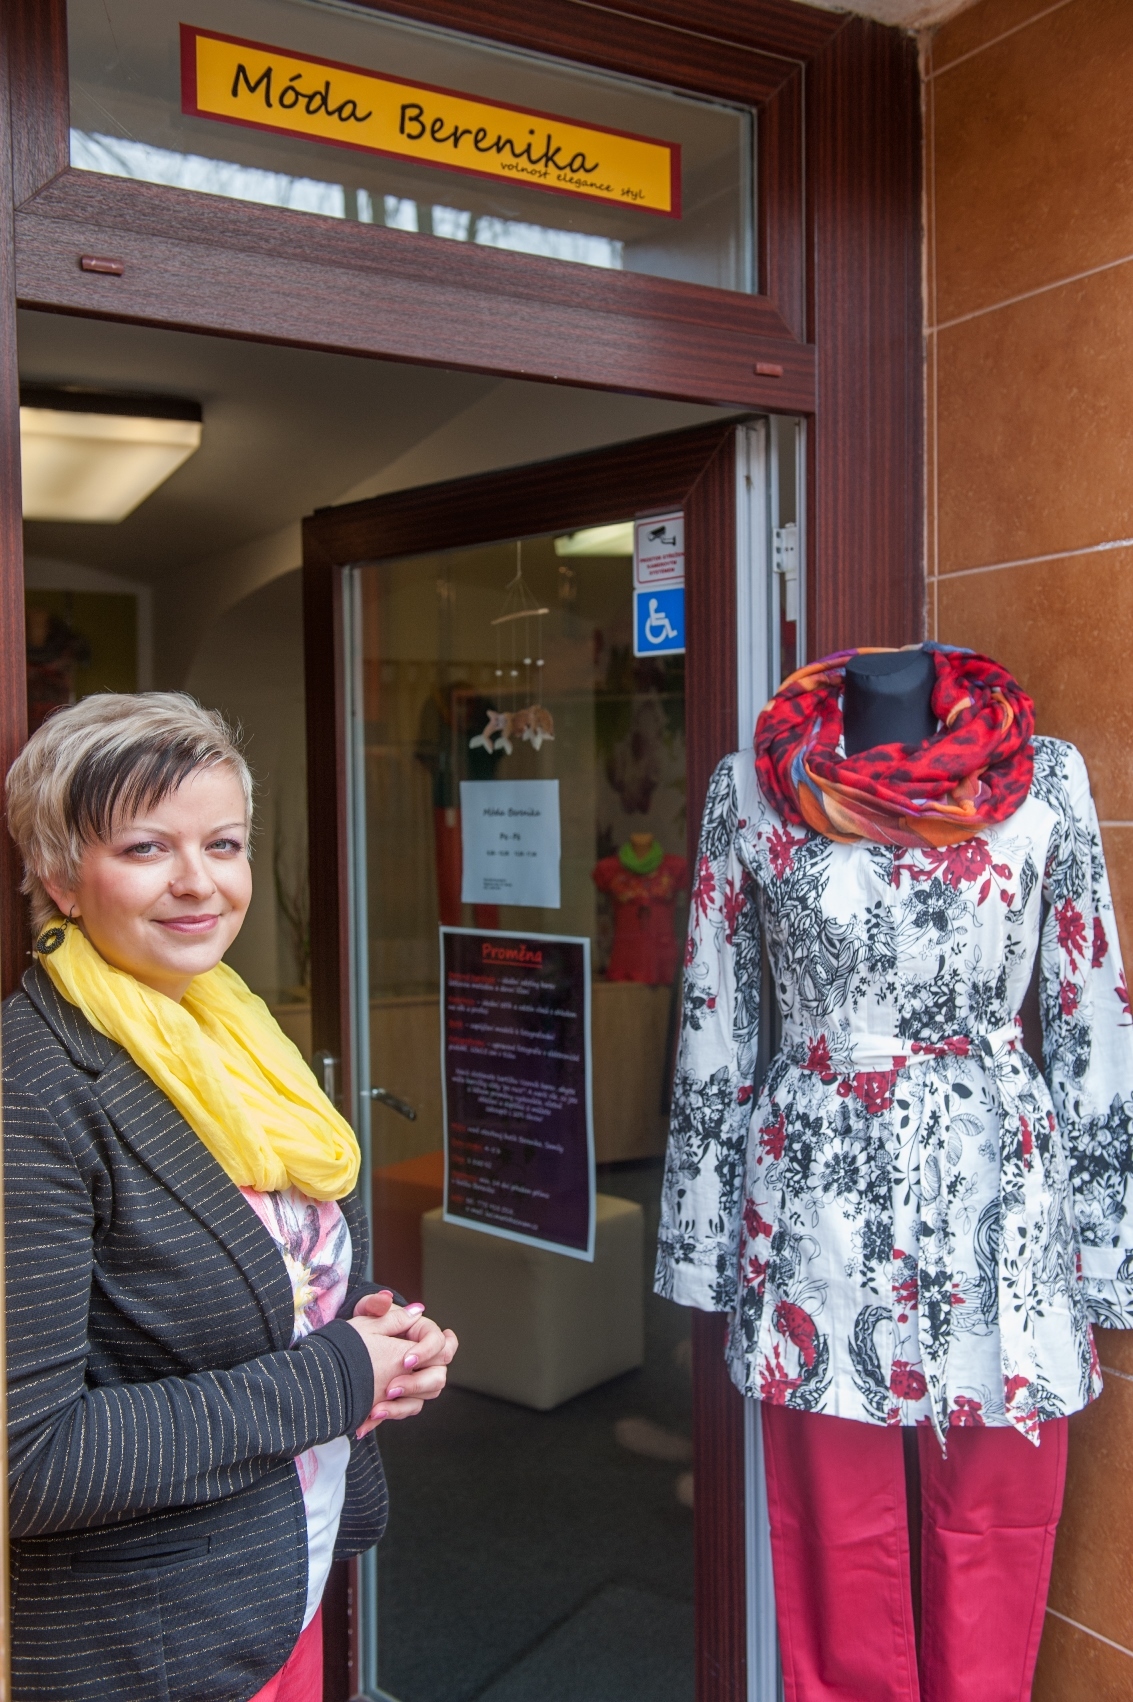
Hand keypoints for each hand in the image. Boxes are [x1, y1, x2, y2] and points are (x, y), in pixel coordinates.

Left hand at [347, 1292, 457, 1437]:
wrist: (344, 1351)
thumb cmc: (360, 1324)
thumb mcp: (365, 1313)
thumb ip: (377, 1305)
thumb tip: (395, 1302)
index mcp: (420, 1333)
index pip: (439, 1342)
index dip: (426, 1352)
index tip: (405, 1361)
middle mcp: (423, 1358)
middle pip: (438, 1374)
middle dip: (416, 1384)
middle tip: (390, 1388)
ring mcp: (414, 1378)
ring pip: (424, 1397)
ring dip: (402, 1405)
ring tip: (377, 1408)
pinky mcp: (402, 1396)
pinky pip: (403, 1410)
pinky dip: (386, 1416)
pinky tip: (367, 1420)